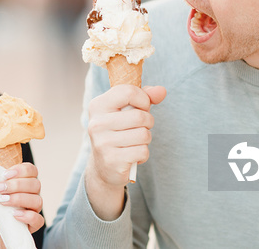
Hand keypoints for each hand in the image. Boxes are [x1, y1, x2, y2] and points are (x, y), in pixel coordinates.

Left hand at [0, 162, 43, 248]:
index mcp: (22, 186)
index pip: (31, 171)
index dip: (21, 169)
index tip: (5, 174)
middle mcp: (31, 196)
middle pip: (35, 183)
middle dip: (17, 184)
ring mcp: (33, 211)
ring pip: (37, 199)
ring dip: (19, 198)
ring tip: (2, 202)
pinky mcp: (33, 227)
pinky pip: (38, 219)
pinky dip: (27, 215)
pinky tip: (14, 215)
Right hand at [85, 85, 165, 219]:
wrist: (103, 167)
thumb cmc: (118, 132)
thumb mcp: (127, 111)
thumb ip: (144, 97)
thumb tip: (162, 90)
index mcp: (98, 106)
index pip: (128, 92)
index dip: (143, 100)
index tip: (141, 108)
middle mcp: (97, 123)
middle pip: (140, 116)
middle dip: (148, 123)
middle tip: (139, 129)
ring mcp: (103, 142)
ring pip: (144, 135)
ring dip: (145, 140)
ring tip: (134, 143)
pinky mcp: (112, 160)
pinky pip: (142, 152)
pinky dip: (143, 155)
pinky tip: (131, 156)